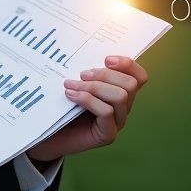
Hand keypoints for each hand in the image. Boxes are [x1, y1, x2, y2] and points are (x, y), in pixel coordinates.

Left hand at [27, 55, 147, 162]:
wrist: (50, 134)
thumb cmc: (63, 105)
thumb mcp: (78, 83)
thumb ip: (88, 73)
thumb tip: (87, 56)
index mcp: (121, 91)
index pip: (139, 76)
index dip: (127, 64)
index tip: (106, 59)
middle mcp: (124, 107)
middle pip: (130, 84)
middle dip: (104, 75)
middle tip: (81, 75)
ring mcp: (118, 122)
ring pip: (120, 96)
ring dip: (93, 87)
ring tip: (70, 85)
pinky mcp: (108, 134)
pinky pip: (107, 112)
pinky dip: (87, 99)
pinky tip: (70, 95)